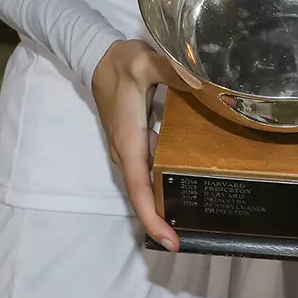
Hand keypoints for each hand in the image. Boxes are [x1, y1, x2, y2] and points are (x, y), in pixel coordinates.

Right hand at [90, 39, 191, 249]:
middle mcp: (125, 151)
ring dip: (161, 204)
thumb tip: (200, 80)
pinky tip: (185, 184)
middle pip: (141, 195)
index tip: (169, 241)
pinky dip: (162, 183)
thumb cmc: (121, 62)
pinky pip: (147, 171)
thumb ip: (172, 70)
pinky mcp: (133, 143)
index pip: (139, 188)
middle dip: (160, 220)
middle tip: (189, 239)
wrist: (97, 56)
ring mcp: (128, 149)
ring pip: (144, 185)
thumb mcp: (145, 61)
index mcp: (128, 140)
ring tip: (191, 222)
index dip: (152, 217)